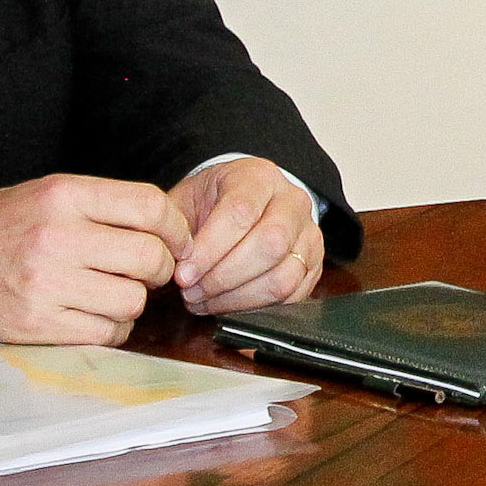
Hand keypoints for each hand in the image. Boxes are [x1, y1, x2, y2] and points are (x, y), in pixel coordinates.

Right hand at [0, 174, 190, 344]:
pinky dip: (108, 330)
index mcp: (63, 195)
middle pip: (149, 257)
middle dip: (158, 269)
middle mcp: (56, 236)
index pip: (150, 206)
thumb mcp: (43, 195)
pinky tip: (90, 318)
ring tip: (109, 295)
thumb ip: (100, 206)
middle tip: (144, 273)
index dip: (175, 228)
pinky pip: (104, 334)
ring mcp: (45, 283)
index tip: (175, 241)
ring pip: (131, 301)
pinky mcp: (34, 324)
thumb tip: (165, 228)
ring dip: (131, 304)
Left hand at [166, 159, 324, 315]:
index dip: (210, 249)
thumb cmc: (211, 204)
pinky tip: (227, 305)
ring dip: (238, 299)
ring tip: (205, 300)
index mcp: (260, 177)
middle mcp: (292, 202)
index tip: (183, 273)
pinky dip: (256, 309)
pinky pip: (292, 296)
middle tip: (192, 291)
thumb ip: (176, 227)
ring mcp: (308, 234)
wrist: (242, 204)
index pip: (241, 211)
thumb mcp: (187, 200)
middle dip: (224, 277)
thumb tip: (172, 261)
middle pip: (270, 244)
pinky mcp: (313, 265)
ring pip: (283, 276)